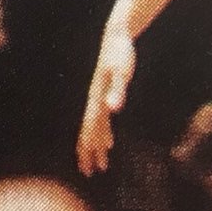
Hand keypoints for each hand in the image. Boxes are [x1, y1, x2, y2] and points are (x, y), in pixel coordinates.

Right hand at [77, 26, 135, 174]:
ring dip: (96, 146)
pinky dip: (104, 133)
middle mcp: (95, 100)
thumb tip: (113, 109)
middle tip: (90, 173)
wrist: (116, 37)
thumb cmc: (120, 53)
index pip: (91, 129)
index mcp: (97, 99)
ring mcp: (99, 97)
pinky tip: (109, 142)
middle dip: (89, 153)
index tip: (89, 167)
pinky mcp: (106, 93)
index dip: (89, 148)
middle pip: (89, 132)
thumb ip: (118, 91)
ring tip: (99, 164)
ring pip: (95, 127)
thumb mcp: (122, 72)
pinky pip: (101, 119)